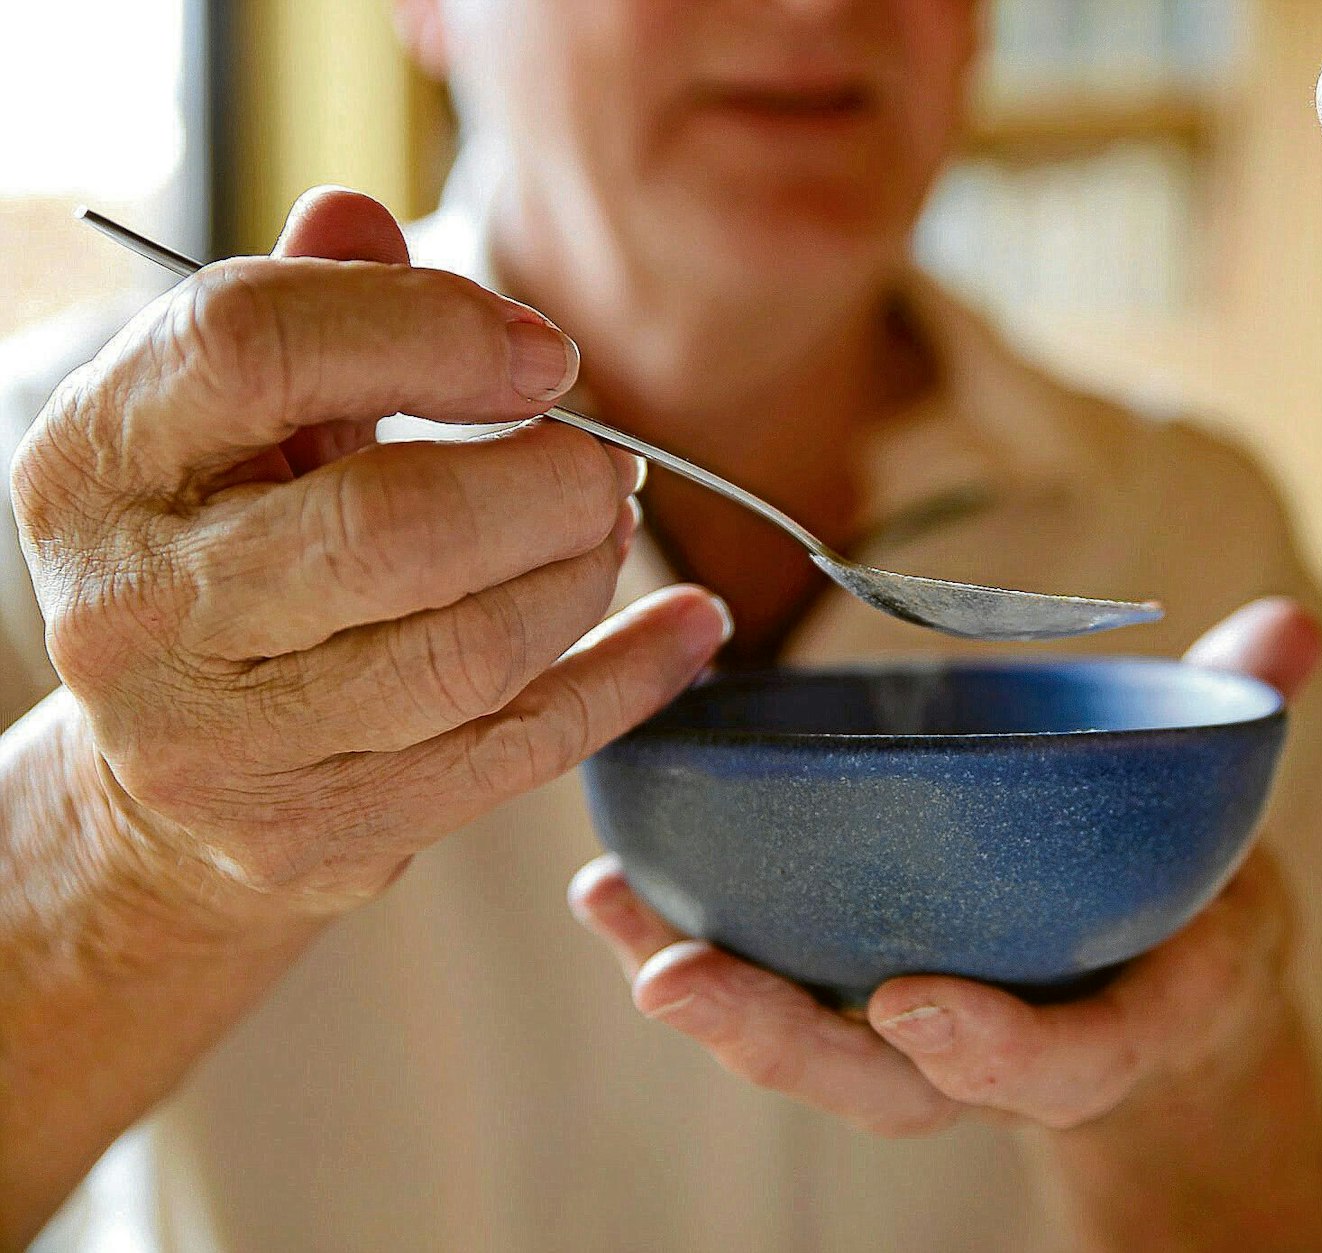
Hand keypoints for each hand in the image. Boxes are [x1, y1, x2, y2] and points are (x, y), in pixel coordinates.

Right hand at [13, 187, 731, 928]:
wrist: (161, 784)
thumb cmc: (219, 557)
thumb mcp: (226, 427)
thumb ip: (302, 316)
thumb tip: (366, 217)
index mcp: (97, 463)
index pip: (253, 348)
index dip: (429, 330)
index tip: (544, 356)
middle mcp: (137, 610)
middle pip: (388, 526)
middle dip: (542, 484)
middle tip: (604, 463)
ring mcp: (224, 745)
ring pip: (466, 653)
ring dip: (580, 574)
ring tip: (609, 529)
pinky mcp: (320, 836)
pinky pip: (520, 751)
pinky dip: (630, 678)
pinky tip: (690, 627)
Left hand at [569, 600, 1321, 1138]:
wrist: (1160, 991)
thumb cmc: (1187, 904)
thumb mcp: (1233, 824)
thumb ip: (1248, 724)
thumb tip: (1287, 631)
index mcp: (1117, 1026)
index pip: (1064, 1063)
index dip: (995, 1050)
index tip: (919, 1006)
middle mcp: (1005, 1056)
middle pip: (890, 1084)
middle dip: (784, 1041)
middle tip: (679, 978)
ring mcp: (926, 1041)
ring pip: (813, 1050)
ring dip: (710, 994)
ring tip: (615, 915)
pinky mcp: (867, 1004)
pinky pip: (780, 993)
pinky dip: (694, 943)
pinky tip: (613, 888)